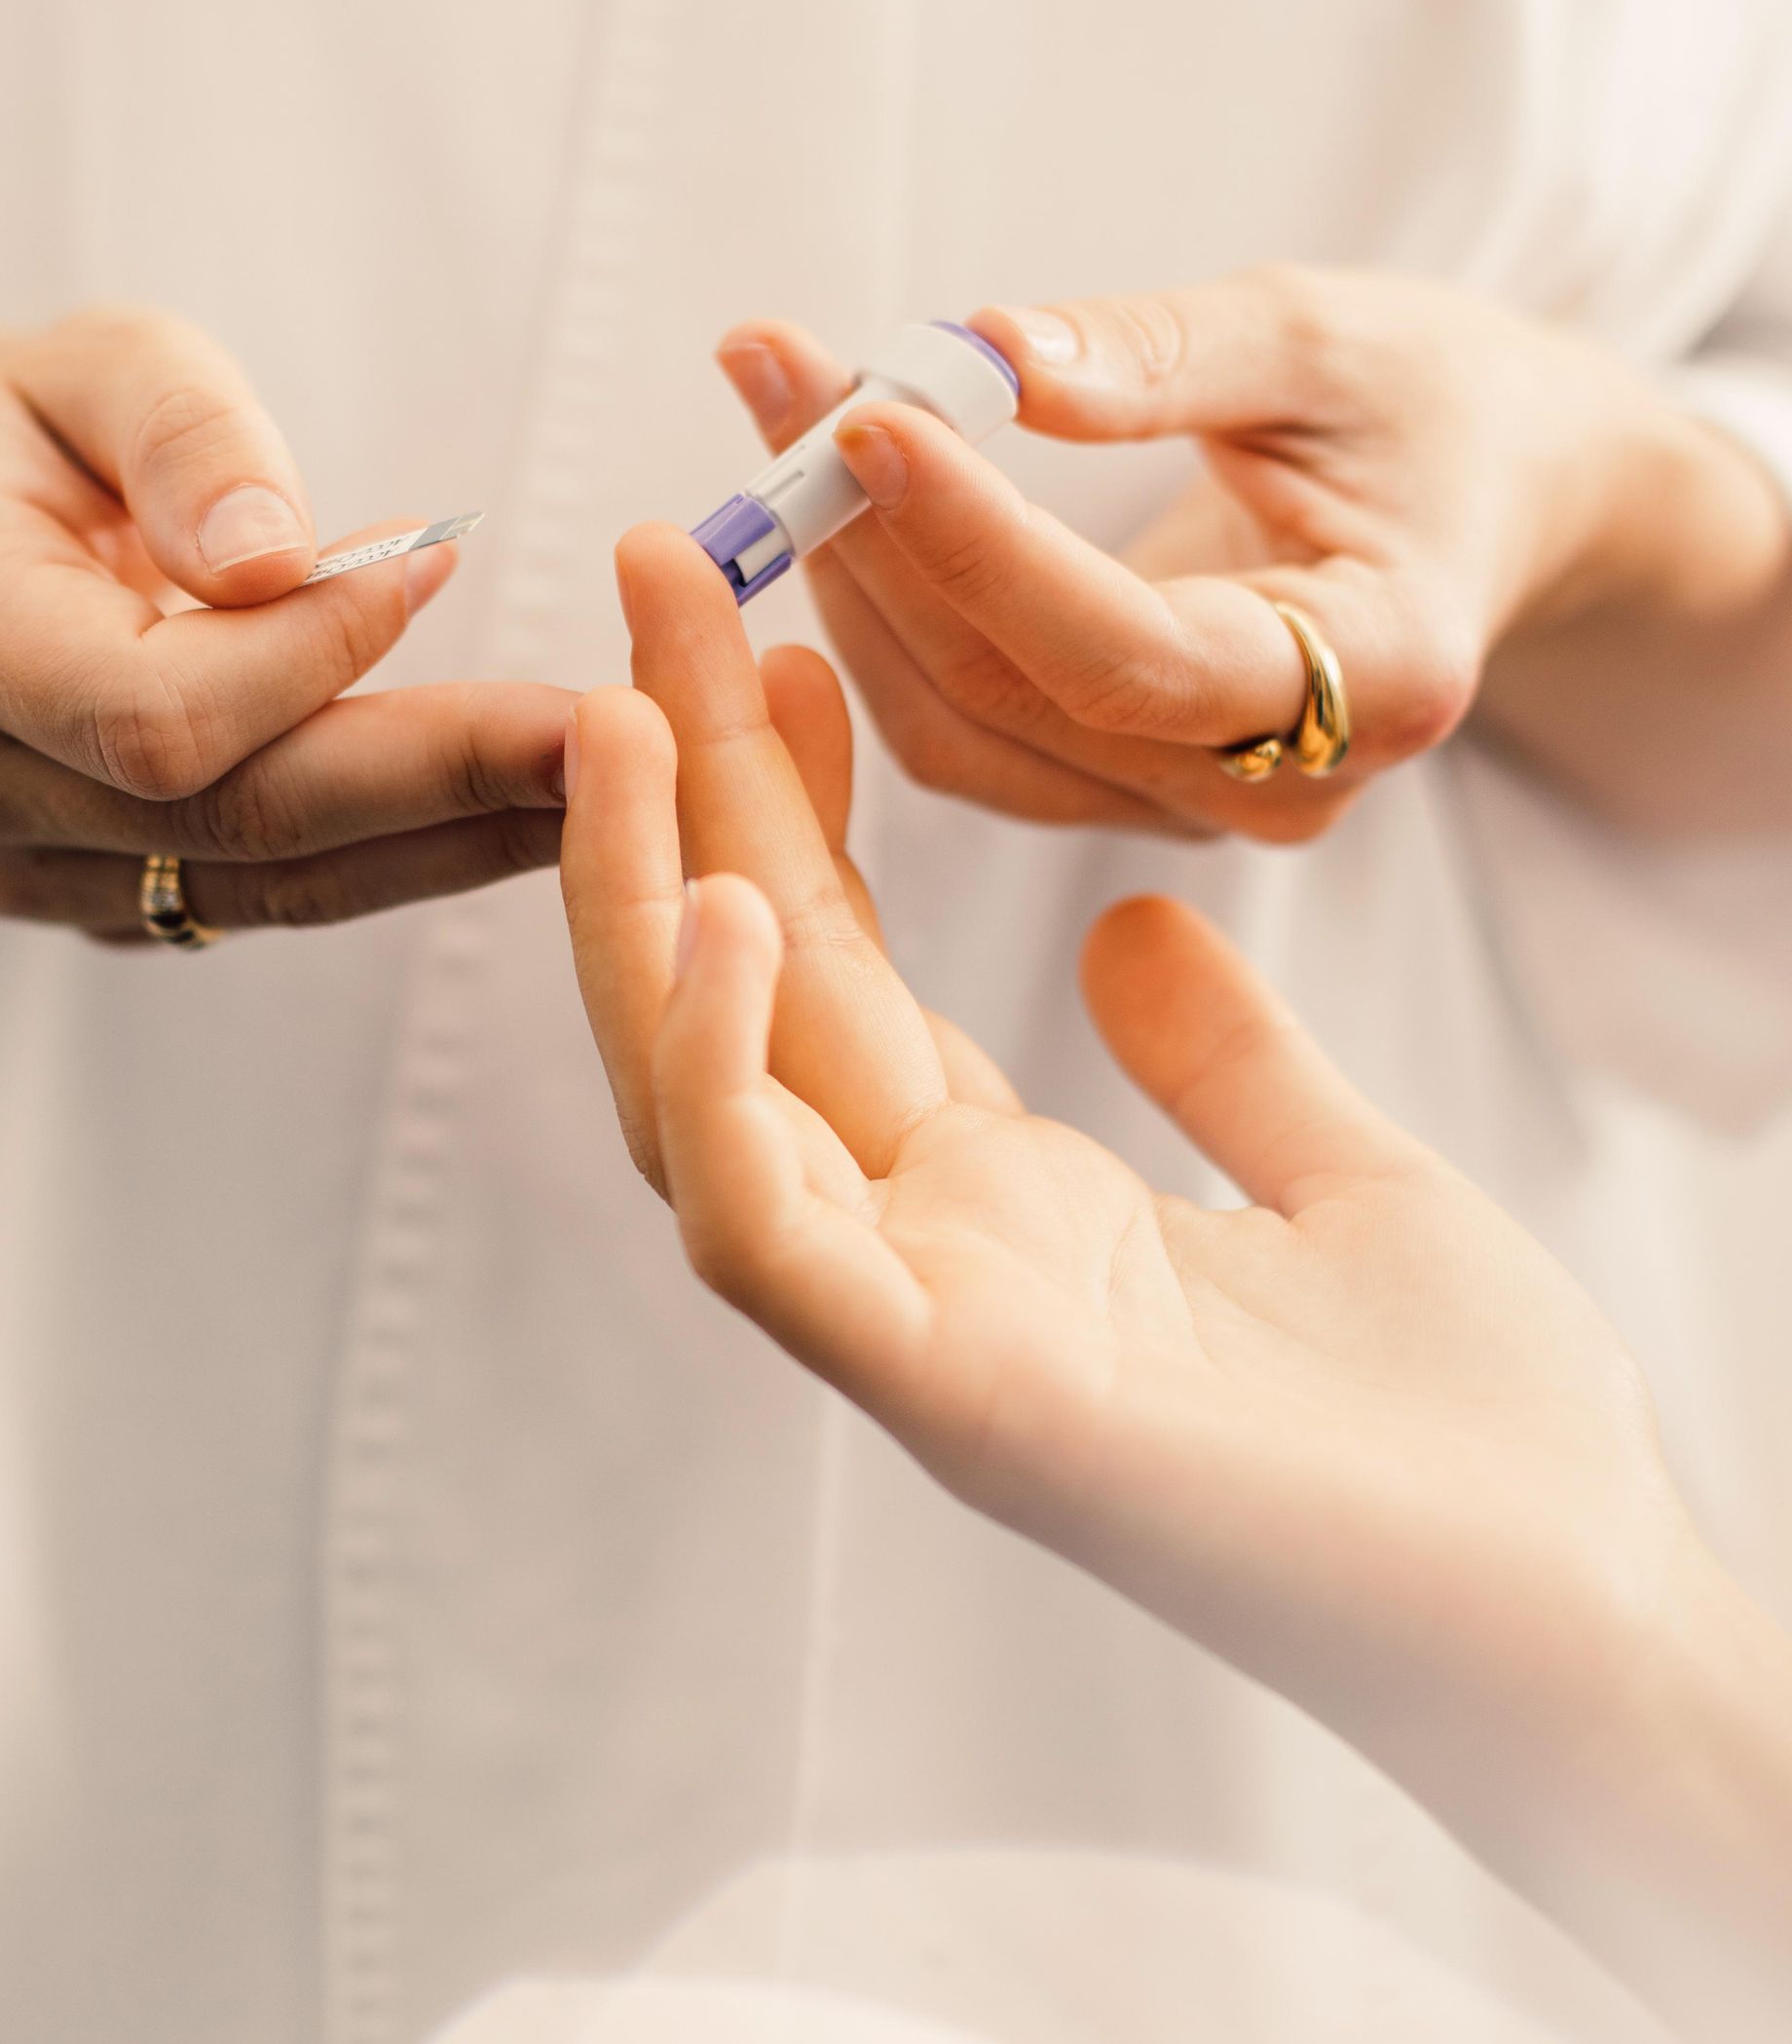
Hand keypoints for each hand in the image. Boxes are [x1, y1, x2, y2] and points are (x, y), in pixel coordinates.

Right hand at [0, 310, 571, 937]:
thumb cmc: (46, 427)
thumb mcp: (104, 362)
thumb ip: (184, 439)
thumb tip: (277, 559)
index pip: (153, 709)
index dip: (312, 657)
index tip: (440, 558)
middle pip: (240, 816)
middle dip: (442, 774)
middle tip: (611, 732)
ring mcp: (28, 869)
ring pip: (280, 879)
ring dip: (457, 834)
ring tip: (609, 781)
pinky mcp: (108, 905)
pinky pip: (282, 893)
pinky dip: (410, 852)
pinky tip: (520, 810)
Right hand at [562, 523, 1791, 2032]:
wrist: (1585, 1622)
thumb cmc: (1477, 1430)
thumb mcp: (1338, 1176)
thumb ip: (1221, 1053)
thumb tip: (1132, 927)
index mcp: (999, 1206)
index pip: (833, 973)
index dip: (779, 804)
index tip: (768, 639)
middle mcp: (924, 1257)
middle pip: (742, 999)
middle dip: (676, 795)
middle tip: (652, 587)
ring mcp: (917, 1332)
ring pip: (698, 1104)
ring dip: (644, 906)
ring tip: (624, 711)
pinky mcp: (951, 1400)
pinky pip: (767, 1232)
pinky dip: (723, 1077)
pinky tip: (734, 913)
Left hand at [715, 269, 1787, 838]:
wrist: (1484, 502)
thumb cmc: (1429, 407)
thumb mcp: (1326, 339)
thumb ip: (1160, 355)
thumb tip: (980, 357)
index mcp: (1381, 674)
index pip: (1127, 652)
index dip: (977, 546)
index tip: (861, 420)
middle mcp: (1283, 782)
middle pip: (1016, 693)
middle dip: (876, 534)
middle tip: (781, 375)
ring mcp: (1194, 806)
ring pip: (959, 731)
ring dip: (851, 577)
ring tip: (788, 417)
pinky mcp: (1119, 790)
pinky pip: (957, 735)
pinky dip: (878, 622)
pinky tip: (834, 511)